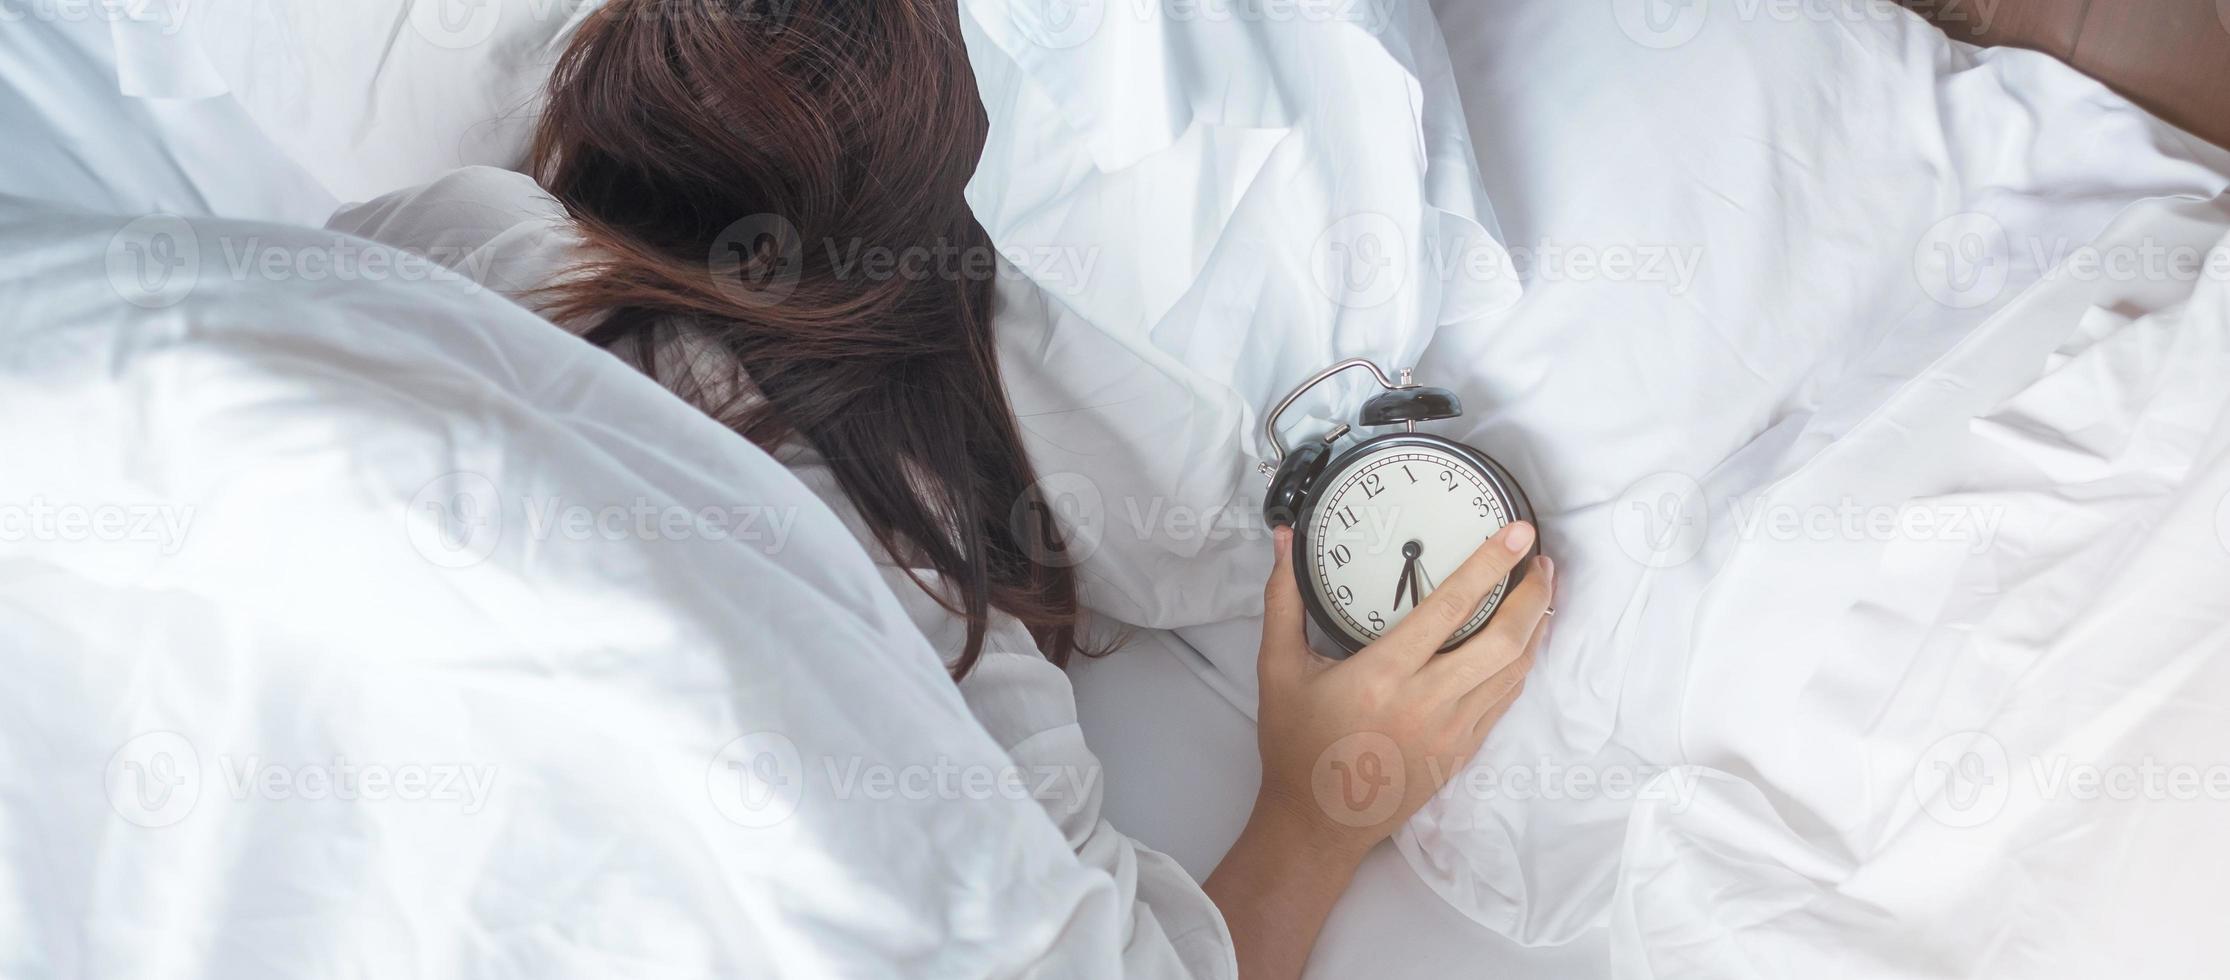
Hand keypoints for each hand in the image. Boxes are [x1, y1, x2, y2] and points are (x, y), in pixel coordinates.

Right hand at [1204, 521, 1552, 979]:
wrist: (1317, 824)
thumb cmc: (1296, 746)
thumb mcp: (1278, 668)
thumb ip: (1283, 600)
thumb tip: (1286, 540)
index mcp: (1383, 674)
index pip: (1451, 607)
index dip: (1490, 565)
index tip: (1518, 533)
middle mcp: (1427, 701)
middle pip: (1504, 640)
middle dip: (1533, 594)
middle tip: (1541, 559)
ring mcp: (1452, 731)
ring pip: (1515, 671)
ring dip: (1535, 627)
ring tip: (1540, 590)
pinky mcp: (1462, 752)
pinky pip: (1504, 700)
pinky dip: (1520, 664)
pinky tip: (1522, 642)